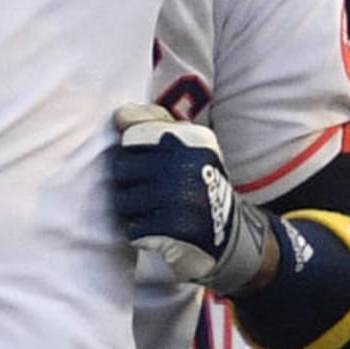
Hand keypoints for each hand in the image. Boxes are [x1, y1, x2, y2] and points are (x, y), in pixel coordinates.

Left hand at [110, 104, 269, 295]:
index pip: (131, 137)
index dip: (132, 153)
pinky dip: (140, 232)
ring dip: (133, 209)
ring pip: (124, 199)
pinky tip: (159, 228)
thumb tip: (120, 116)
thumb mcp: (185, 142)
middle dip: (128, 182)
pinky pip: (134, 228)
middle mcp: (187, 163)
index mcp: (190, 137)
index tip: (149, 163)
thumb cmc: (196, 180)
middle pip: (122, 167)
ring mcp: (183, 196)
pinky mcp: (178, 228)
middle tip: (150, 190)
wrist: (228, 231)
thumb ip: (151, 120)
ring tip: (155, 209)